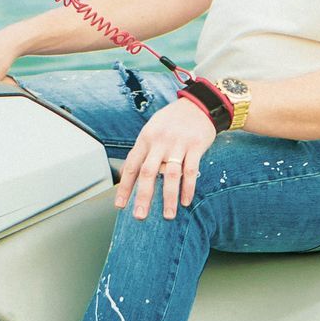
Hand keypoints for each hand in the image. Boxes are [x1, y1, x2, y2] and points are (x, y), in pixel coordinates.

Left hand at [115, 98, 215, 219]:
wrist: (199, 104)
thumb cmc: (172, 120)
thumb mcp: (152, 129)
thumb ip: (142, 151)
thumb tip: (127, 173)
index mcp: (146, 138)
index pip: (132, 165)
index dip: (125, 186)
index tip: (120, 205)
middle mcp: (160, 141)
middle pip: (149, 172)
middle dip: (143, 196)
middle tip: (140, 216)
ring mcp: (178, 143)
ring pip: (171, 175)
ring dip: (169, 198)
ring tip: (168, 215)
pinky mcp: (195, 145)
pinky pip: (191, 170)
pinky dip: (188, 188)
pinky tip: (186, 201)